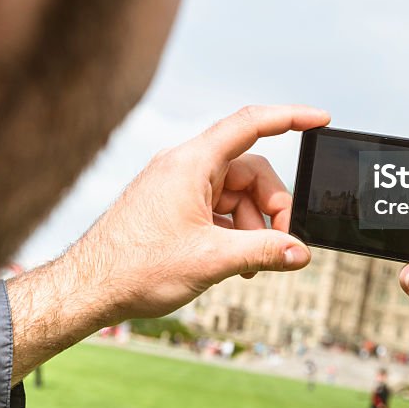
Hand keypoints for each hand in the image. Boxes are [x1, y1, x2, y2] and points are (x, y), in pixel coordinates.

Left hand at [76, 104, 327, 319]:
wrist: (88, 289)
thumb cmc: (135, 268)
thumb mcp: (211, 261)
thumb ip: (263, 252)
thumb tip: (300, 252)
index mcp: (192, 163)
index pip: (250, 124)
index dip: (290, 117)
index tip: (320, 119)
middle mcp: (185, 166)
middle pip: (250, 170)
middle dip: (271, 206)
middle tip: (280, 244)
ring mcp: (178, 186)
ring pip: (236, 193)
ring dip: (252, 225)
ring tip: (249, 264)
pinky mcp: (173, 206)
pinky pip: (218, 207)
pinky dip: (233, 229)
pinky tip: (233, 261)